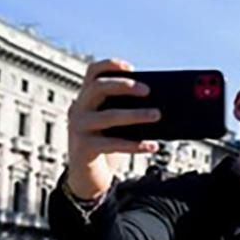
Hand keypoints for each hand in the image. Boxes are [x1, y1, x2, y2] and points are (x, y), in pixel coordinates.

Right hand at [65, 58, 160, 199]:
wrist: (87, 174)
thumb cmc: (107, 143)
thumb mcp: (116, 125)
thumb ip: (129, 112)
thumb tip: (160, 108)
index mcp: (87, 98)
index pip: (92, 72)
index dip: (109, 65)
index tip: (131, 67)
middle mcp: (79, 109)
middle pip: (98, 88)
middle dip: (124, 86)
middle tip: (148, 91)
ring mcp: (79, 128)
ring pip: (108, 116)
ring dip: (135, 115)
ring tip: (157, 115)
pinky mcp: (84, 148)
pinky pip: (112, 144)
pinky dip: (135, 144)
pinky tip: (152, 146)